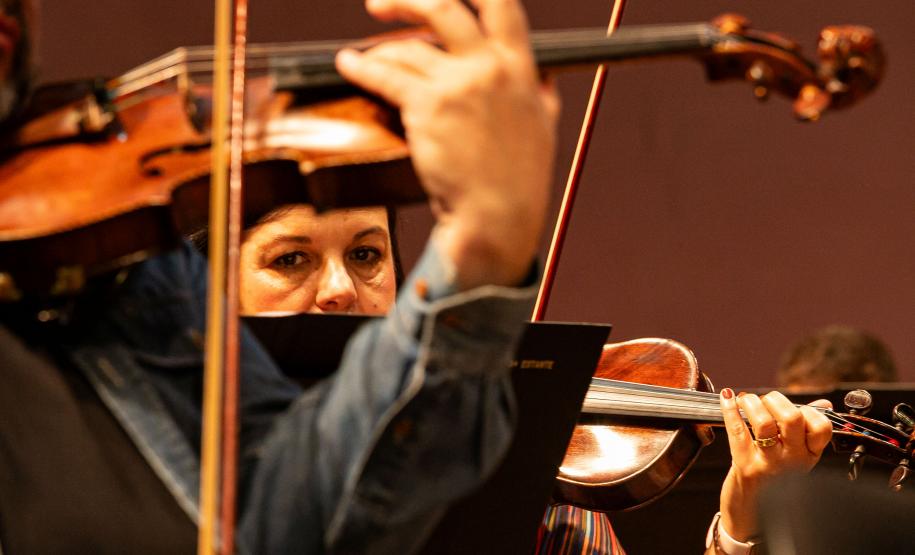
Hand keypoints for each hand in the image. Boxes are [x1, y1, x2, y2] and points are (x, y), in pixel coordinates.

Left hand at [336, 0, 558, 289]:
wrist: (498, 214)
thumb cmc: (520, 179)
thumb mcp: (545, 125)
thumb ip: (540, 92)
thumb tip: (543, 75)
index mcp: (518, 67)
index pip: (500, 3)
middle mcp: (487, 68)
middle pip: (443, 8)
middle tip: (382, 4)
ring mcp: (456, 85)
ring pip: (407, 49)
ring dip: (379, 50)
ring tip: (362, 55)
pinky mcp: (427, 108)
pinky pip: (386, 76)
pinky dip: (362, 67)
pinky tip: (348, 64)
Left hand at [718, 389, 832, 540]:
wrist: (753, 511)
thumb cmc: (775, 476)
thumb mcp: (797, 456)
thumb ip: (808, 429)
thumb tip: (823, 404)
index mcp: (810, 454)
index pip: (821, 427)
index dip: (809, 410)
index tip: (795, 408)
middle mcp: (792, 459)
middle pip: (792, 419)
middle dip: (777, 400)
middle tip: (767, 402)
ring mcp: (768, 463)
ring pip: (764, 423)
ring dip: (753, 403)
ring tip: (747, 401)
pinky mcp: (745, 465)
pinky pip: (737, 430)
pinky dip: (729, 409)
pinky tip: (726, 398)